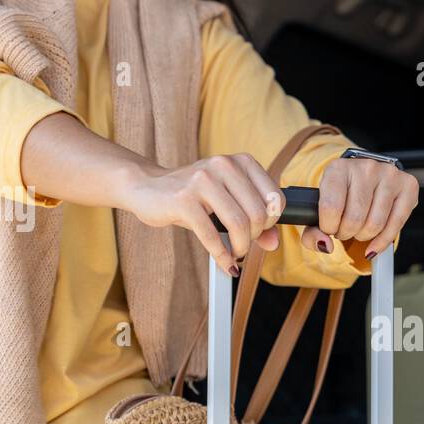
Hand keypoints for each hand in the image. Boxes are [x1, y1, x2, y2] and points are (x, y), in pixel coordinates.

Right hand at [122, 153, 283, 274]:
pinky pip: (211, 235)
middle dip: (253, 238)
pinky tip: (224, 262)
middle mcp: (223, 165)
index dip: (270, 222)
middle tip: (242, 245)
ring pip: (238, 224)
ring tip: (234, 253)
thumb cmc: (193, 197)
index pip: (276, 197)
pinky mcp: (183, 199)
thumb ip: (255, 220)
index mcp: (240, 162)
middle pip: (257, 214)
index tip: (258, 231)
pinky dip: (221, 256)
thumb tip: (274, 243)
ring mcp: (202, 180)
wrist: (148, 188)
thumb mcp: (228, 203)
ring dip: (240, 248)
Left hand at [306, 158, 418, 258]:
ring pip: (375, 224)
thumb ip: (312, 233)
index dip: (329, 227)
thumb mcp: (319, 210)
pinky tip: (373, 244)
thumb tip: (325, 246)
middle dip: (347, 233)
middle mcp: (366, 167)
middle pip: (355, 219)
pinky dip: (382, 242)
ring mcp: (389, 175)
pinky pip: (396, 225)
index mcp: (338, 168)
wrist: (362, 178)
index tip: (330, 226)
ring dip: (364, 236)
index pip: (331, 207)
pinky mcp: (408, 186)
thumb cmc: (341, 195)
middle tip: (345, 230)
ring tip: (358, 229)